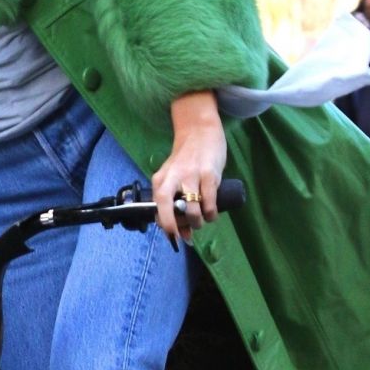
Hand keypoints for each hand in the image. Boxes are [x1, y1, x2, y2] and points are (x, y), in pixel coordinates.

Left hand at [151, 91, 226, 241]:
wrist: (200, 131)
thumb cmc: (186, 160)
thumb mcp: (174, 178)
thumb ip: (175, 203)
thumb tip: (184, 234)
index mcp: (161, 179)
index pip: (157, 206)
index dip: (165, 225)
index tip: (173, 237)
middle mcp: (173, 178)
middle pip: (171, 209)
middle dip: (180, 226)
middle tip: (190, 229)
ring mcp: (192, 175)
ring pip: (192, 210)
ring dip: (198, 222)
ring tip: (202, 220)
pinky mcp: (209, 174)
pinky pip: (209, 203)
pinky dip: (211, 214)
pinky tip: (212, 214)